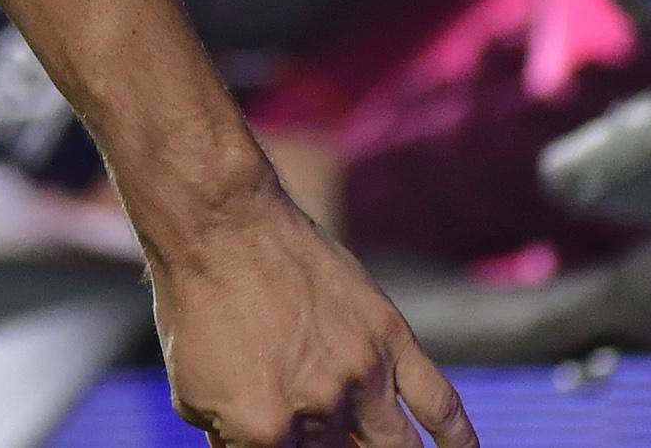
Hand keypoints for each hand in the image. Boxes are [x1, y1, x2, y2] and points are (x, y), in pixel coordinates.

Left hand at [150, 178, 474, 447]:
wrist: (218, 224)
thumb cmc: (195, 304)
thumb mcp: (191, 387)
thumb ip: (231, 438)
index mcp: (262, 431)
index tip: (295, 443)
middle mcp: (318, 411)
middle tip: (329, 434)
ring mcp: (361, 376)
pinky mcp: (391, 340)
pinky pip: (442, 405)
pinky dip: (459, 439)